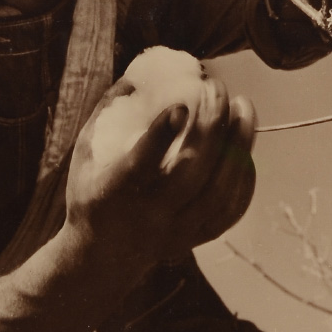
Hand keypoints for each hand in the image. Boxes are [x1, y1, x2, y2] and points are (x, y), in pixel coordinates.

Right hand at [65, 77, 255, 265]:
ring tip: (244, 107)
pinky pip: (229, 210)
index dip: (162, 133)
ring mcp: (176, 231)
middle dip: (212, 124)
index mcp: (115, 191)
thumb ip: (109, 112)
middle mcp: (149, 214)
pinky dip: (244, 178)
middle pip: (191, 172)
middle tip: (219, 87)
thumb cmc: (90, 192)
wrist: (99, 257)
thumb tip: (139, 73)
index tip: (180, 103)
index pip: (142, 163)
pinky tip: (246, 149)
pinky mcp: (194, 239)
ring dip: (238, 145)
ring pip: (218, 191)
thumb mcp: (85, 152)